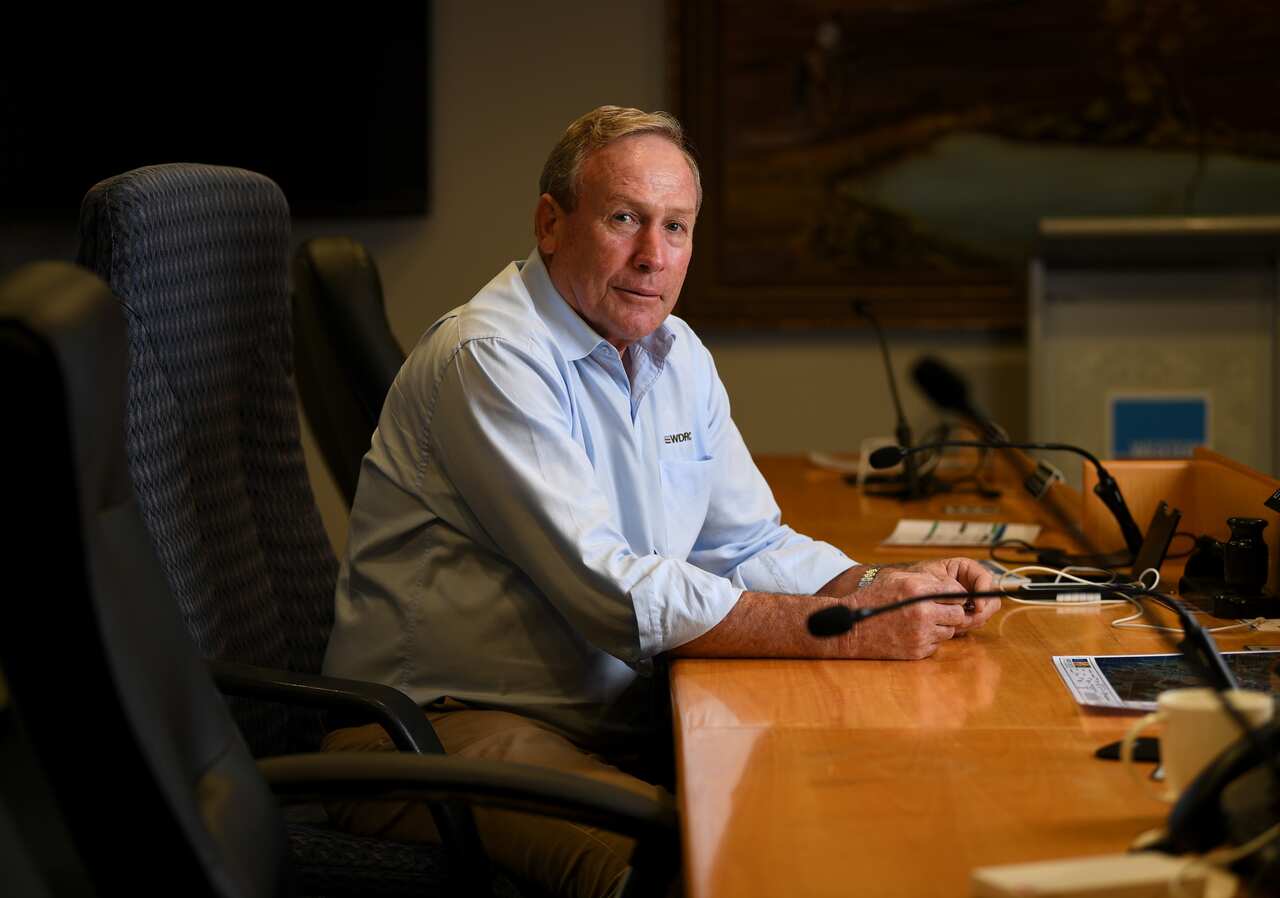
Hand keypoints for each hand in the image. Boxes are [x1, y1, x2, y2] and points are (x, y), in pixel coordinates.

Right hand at [847, 559, 1000, 658]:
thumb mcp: (896, 579)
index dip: (953, 595)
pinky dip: (929, 639)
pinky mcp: (918, 651)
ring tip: (921, 621)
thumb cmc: (874, 599)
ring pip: (949, 631)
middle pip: (958, 614)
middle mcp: (922, 612)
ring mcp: (921, 634)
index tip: (947, 598)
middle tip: (938, 610)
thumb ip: (925, 579)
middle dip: (951, 611)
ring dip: (940, 626)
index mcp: (917, 590)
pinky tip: (912, 633)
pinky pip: (937, 645)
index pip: (956, 592)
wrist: (852, 629)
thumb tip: (953, 586)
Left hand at [895, 558, 1000, 633]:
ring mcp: (970, 602)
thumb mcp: (930, 576)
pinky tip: (951, 627)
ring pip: (983, 615)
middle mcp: (972, 585)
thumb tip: (965, 598)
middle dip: (979, 612)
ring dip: (970, 622)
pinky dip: (964, 627)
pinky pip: (973, 624)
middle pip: (990, 600)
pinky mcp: (965, 615)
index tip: (977, 606)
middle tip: (964, 620)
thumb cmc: (915, 578)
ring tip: (952, 623)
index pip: (986, 579)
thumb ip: (948, 585)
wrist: (904, 592)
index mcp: (966, 569)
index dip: (984, 592)